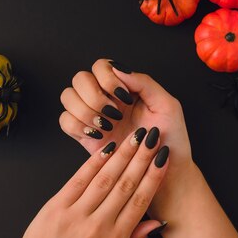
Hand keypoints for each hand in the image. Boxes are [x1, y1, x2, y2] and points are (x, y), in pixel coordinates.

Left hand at [0, 129, 169, 237]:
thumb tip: (157, 222)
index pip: (139, 201)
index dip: (153, 177)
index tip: (163, 157)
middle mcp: (98, 224)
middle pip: (125, 184)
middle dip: (142, 159)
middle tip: (152, 138)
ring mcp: (76, 214)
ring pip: (105, 178)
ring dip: (123, 155)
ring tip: (135, 137)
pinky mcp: (57, 205)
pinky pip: (79, 179)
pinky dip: (94, 162)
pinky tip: (107, 148)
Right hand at [59, 59, 196, 219]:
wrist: (166, 172)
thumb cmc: (172, 139)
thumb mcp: (167, 105)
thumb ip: (145, 82)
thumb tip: (118, 69)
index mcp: (125, 87)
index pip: (101, 66)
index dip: (107, 78)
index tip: (125, 97)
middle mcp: (106, 98)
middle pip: (80, 78)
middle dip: (94, 95)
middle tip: (115, 114)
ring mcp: (94, 116)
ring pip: (68, 97)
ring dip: (85, 109)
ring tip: (107, 126)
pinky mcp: (85, 136)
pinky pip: (65, 121)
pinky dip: (78, 125)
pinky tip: (99, 135)